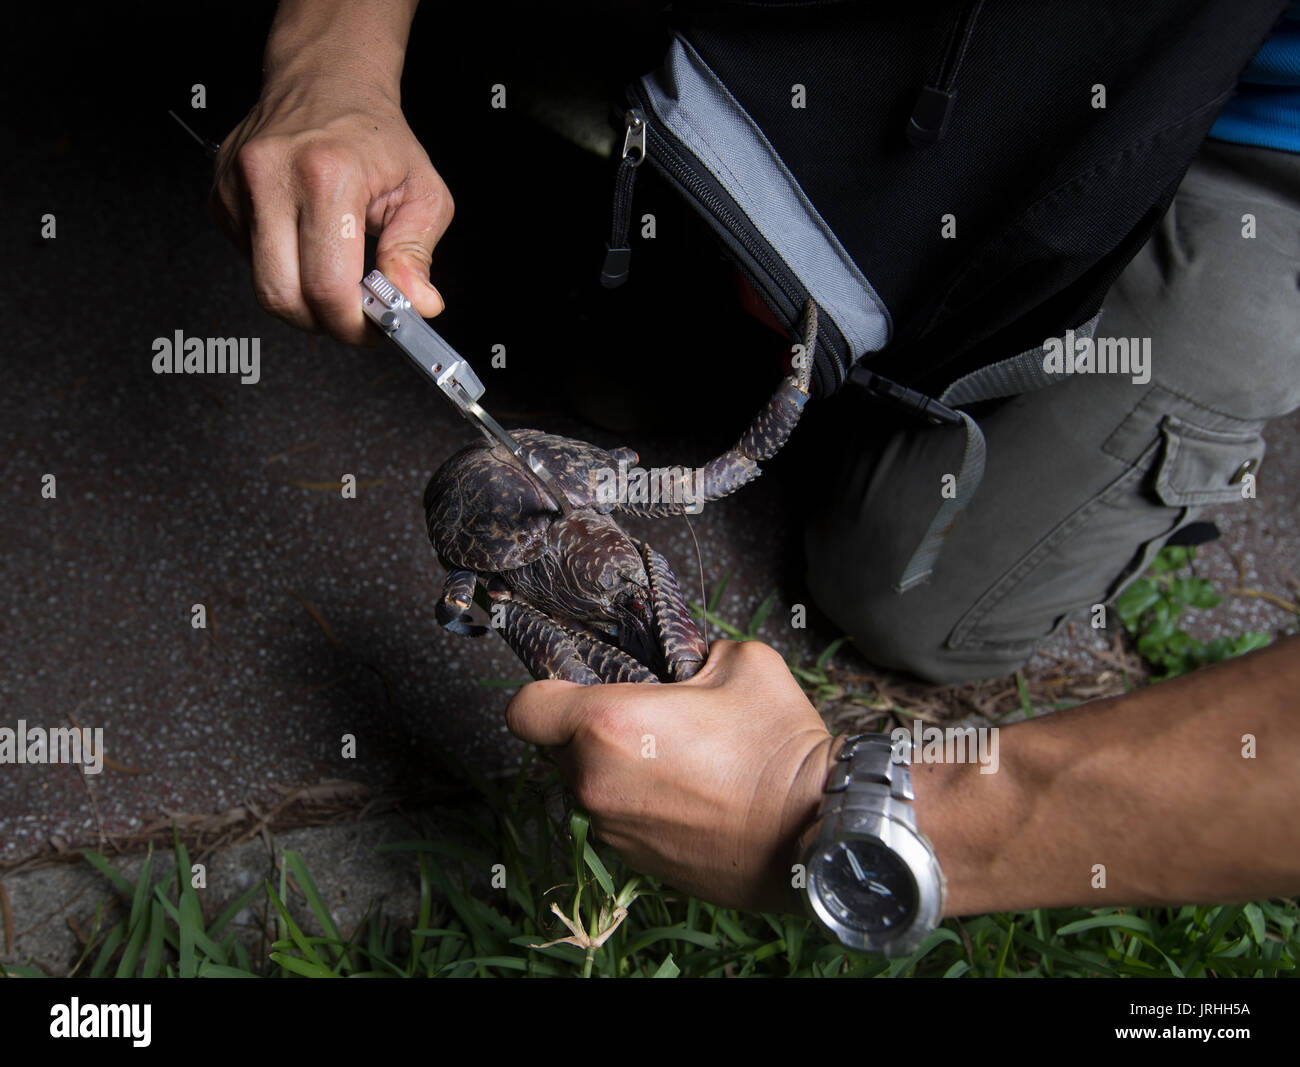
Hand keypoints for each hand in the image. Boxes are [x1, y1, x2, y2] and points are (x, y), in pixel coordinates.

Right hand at [211, 72, 450, 343]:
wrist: (326, 83)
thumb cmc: (375, 137)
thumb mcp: (422, 192)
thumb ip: (417, 254)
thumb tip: (417, 304)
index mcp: (326, 176)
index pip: (327, 286)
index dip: (352, 324)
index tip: (373, 329)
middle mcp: (271, 177)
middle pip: (282, 296)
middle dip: (322, 322)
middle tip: (353, 314)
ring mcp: (236, 187)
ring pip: (262, 284)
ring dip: (302, 298)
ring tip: (335, 273)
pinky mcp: (220, 197)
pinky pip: (249, 260)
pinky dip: (283, 268)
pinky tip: (305, 243)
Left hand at [506, 640, 838, 912]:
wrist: (815, 832)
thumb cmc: (778, 749)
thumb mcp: (743, 662)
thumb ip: (692, 652)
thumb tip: (681, 664)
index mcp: (607, 724)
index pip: (525, 709)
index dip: (545, 690)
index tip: (574, 685)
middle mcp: (594, 782)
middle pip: (557, 747)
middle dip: (590, 730)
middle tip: (648, 719)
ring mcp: (612, 830)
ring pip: (588, 786)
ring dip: (616, 770)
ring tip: (678, 761)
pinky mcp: (635, 862)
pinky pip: (616, 820)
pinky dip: (638, 804)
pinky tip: (689, 795)